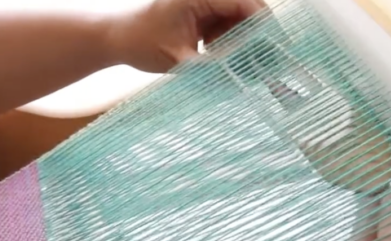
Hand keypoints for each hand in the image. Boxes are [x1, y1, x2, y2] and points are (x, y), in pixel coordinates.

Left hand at [111, 0, 266, 72]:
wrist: (113, 36)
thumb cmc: (138, 41)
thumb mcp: (179, 60)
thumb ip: (212, 70)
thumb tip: (242, 82)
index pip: (245, 3)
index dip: (266, 25)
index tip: (278, 49)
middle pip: (246, 10)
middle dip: (258, 36)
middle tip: (268, 64)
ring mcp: (203, 2)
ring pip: (238, 20)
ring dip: (243, 42)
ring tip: (246, 67)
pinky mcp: (200, 13)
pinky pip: (225, 25)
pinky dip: (229, 43)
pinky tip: (224, 61)